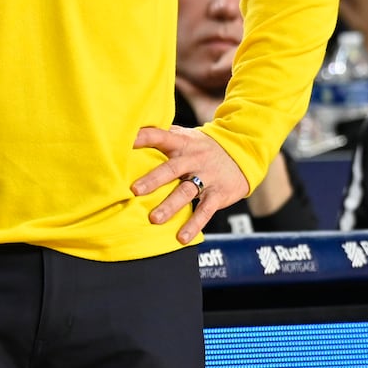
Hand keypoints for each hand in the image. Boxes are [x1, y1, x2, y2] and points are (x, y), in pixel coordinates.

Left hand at [131, 125, 249, 242]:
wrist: (241, 153)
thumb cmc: (202, 147)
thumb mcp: (186, 136)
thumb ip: (163, 134)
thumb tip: (133, 130)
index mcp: (182, 142)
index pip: (161, 136)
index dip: (144, 138)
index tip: (126, 142)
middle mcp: (194, 158)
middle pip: (172, 168)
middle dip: (153, 179)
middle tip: (136, 190)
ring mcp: (207, 176)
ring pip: (187, 191)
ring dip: (170, 206)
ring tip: (155, 219)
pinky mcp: (218, 194)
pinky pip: (205, 211)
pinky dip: (193, 225)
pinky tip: (181, 237)